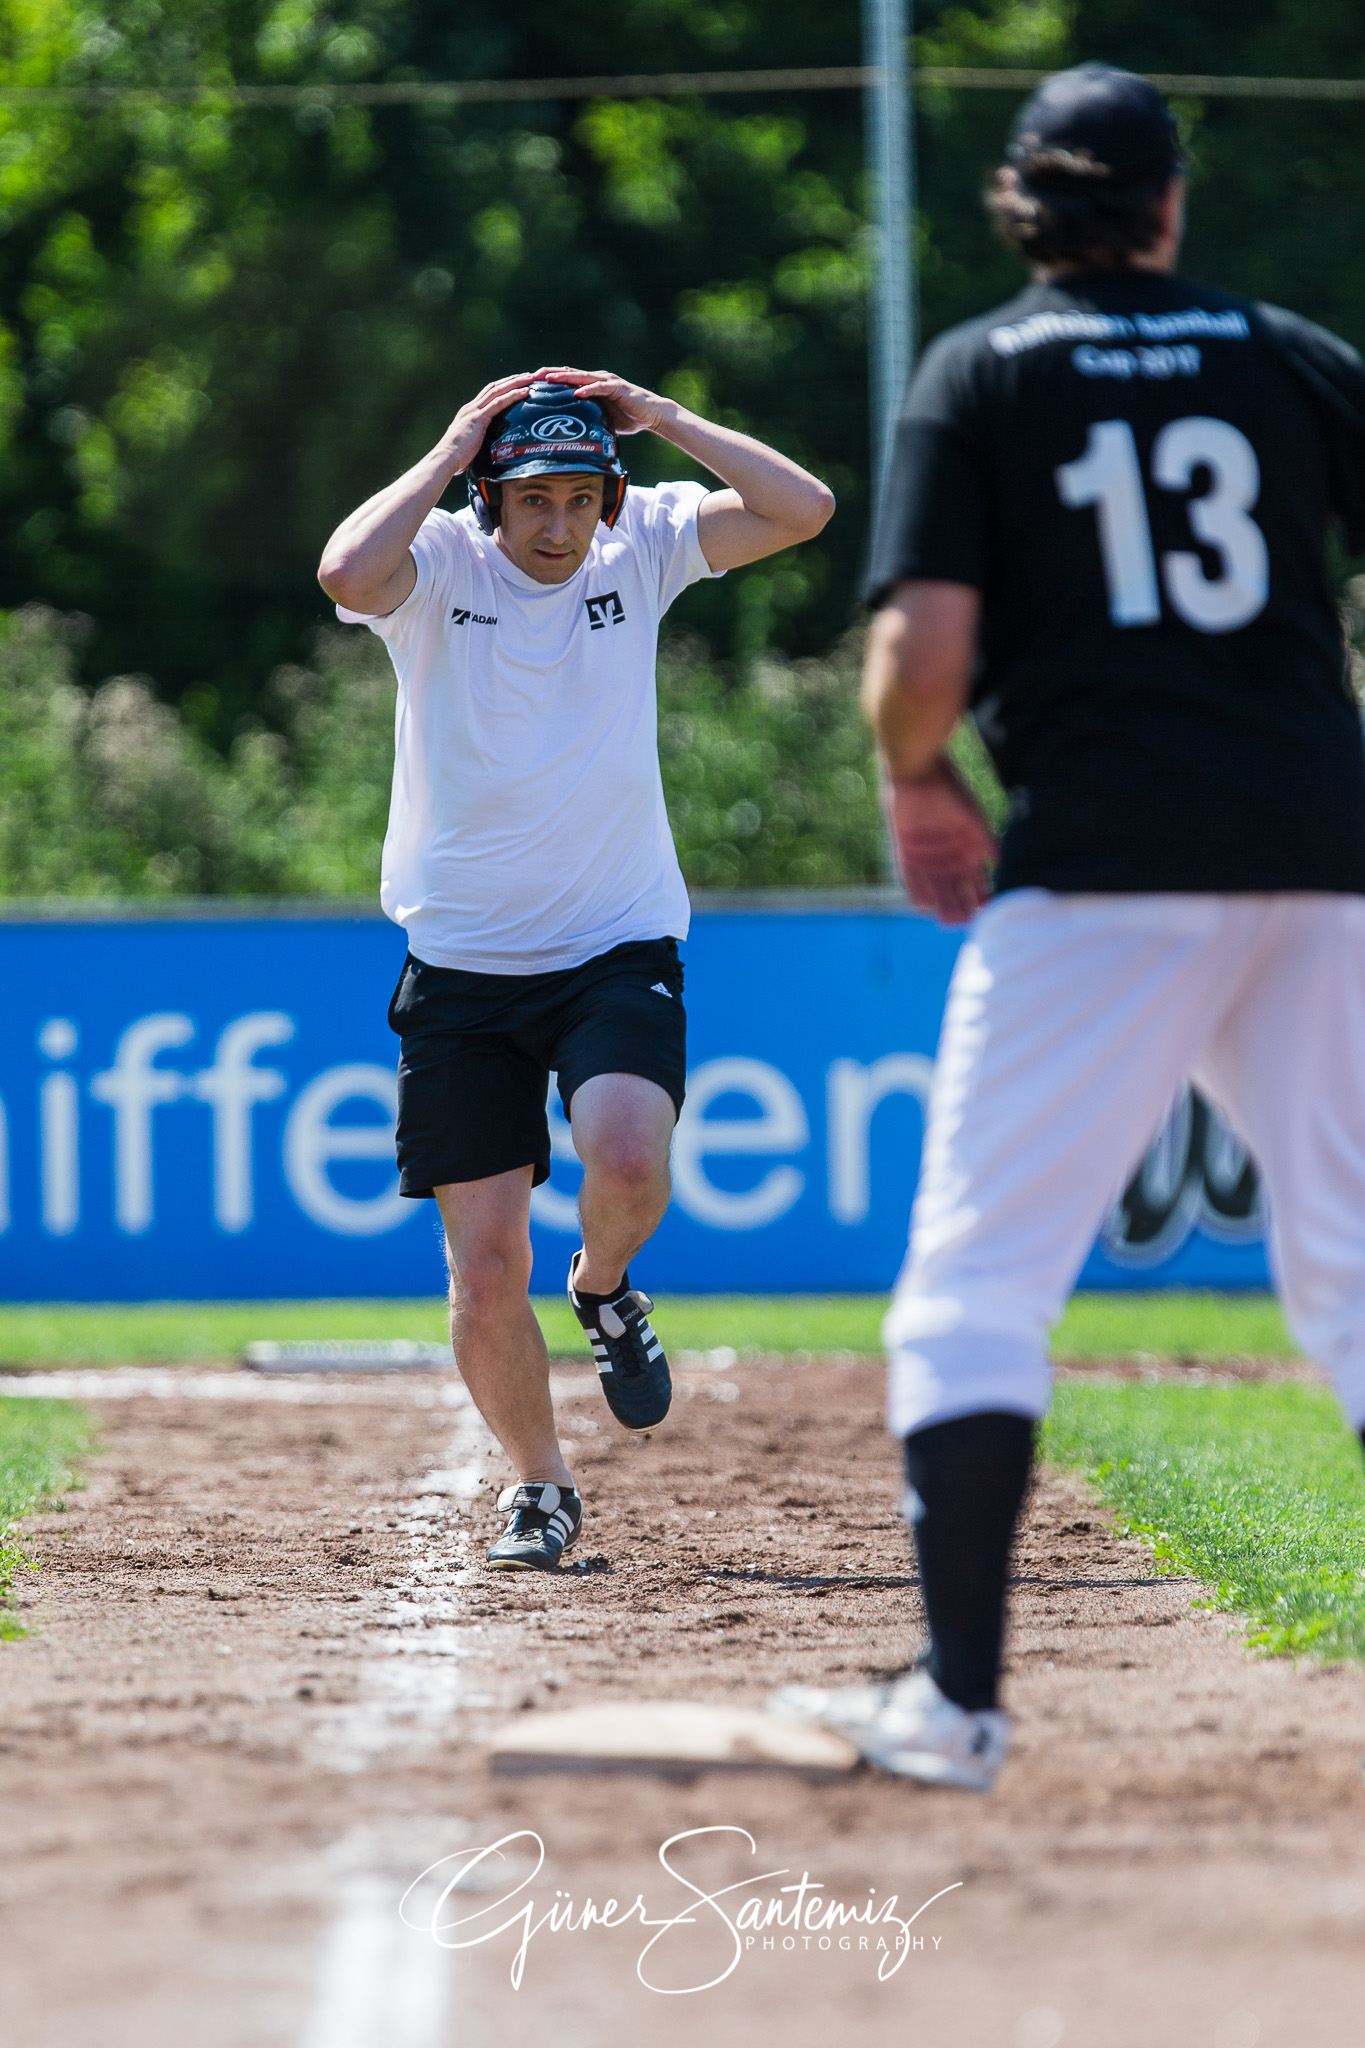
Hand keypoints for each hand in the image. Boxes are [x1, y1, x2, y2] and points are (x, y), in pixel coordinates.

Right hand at [437, 371, 537, 470]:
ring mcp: (475, 411)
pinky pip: (499, 403)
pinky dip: (513, 395)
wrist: (445, 458)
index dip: (502, 387)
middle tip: (528, 375)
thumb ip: (478, 442)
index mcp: (469, 413)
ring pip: (498, 390)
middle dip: (511, 380)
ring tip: (530, 378)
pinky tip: (525, 392)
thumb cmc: (456, 458)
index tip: (516, 383)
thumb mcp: (469, 445)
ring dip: (515, 382)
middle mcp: (471, 408)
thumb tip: (487, 451)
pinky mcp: (479, 418)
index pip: (487, 394)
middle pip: (494, 387)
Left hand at [532, 365, 673, 436]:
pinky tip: (577, 393)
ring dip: (565, 377)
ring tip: (549, 379)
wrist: (651, 415)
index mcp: (591, 385)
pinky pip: (600, 388)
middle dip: (550, 374)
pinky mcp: (617, 388)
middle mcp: (597, 379)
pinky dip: (588, 389)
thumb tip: (570, 438)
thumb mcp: (601, 420)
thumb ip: (587, 422)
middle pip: (569, 373)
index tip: (531, 382)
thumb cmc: (627, 418)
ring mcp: (607, 382)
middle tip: (532, 375)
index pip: (566, 379)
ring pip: (582, 377)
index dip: (549, 379)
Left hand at [887, 758, 997, 924]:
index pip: (975, 879)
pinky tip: (923, 905)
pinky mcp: (905, 850)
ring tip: (947, 920)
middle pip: (954, 888)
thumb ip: (984, 839)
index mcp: (966, 849)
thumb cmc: (951, 791)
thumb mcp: (972, 816)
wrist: (919, 771)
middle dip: (960, 905)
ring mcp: (926, 854)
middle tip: (964, 922)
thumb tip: (997, 861)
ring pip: (934, 886)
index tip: (985, 910)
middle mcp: (946, 856)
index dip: (980, 895)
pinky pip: (909, 876)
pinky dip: (916, 889)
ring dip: (941, 903)